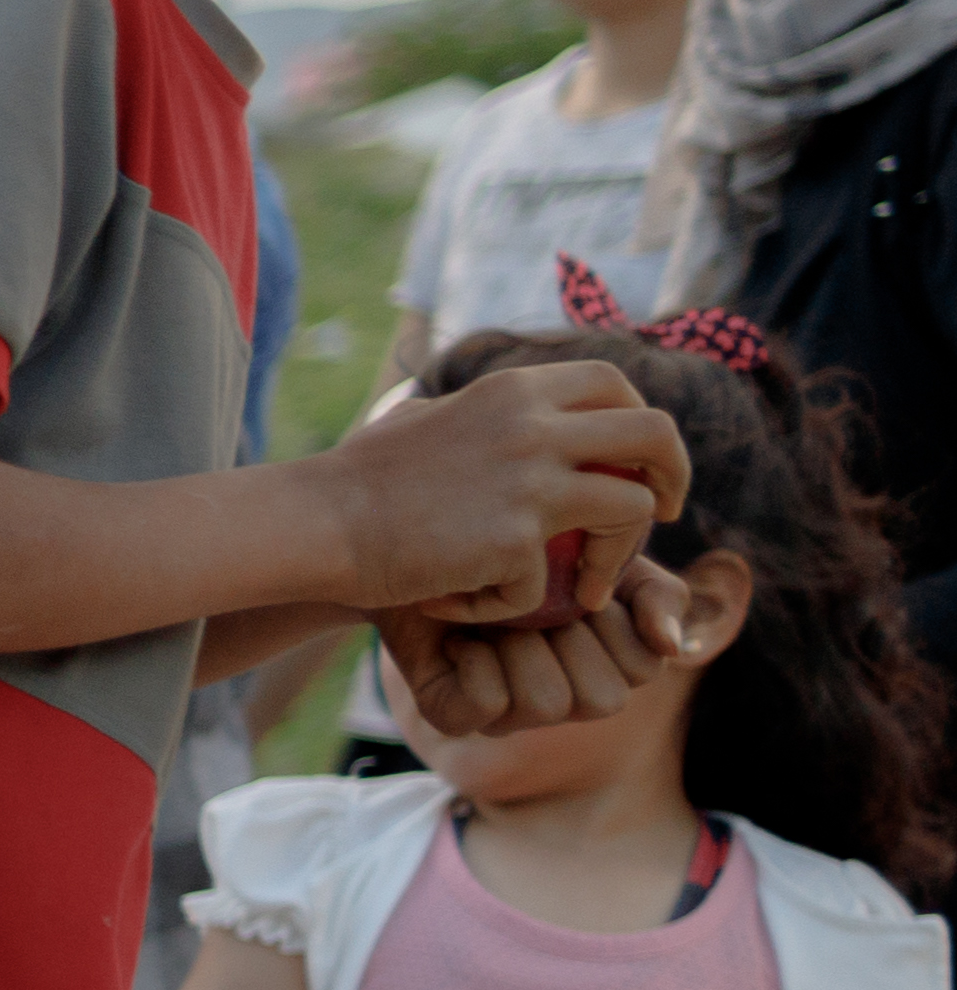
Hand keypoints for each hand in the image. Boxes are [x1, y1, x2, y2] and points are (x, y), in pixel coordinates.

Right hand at [327, 358, 687, 639]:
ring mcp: (531, 483)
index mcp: (513, 391)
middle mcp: (534, 427)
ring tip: (587, 587)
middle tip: (664, 513)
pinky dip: (515, 603)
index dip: (637, 425)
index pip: (614, 386)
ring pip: (635, 508)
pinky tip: (466, 603)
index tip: (632, 465)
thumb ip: (480, 415)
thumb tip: (508, 412)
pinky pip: (552, 581)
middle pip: (656, 433)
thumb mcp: (425, 419)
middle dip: (674, 476)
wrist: (315, 524)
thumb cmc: (355, 481)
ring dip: (620, 554)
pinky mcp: (516, 541)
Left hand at [383, 556, 689, 742]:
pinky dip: (475, 660)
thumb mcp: (605, 556)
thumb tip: (671, 646)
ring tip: (497, 615)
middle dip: (568, 636)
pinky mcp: (453, 715)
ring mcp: (508, 716)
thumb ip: (655, 594)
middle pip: (601, 700)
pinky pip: (486, 704)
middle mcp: (562, 699)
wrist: (434, 537)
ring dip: (521, 645)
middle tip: (534, 601)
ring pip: (545, 703)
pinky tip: (460, 635)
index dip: (614, 624)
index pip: (642, 670)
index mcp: (605, 666)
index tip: (578, 586)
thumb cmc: (527, 548)